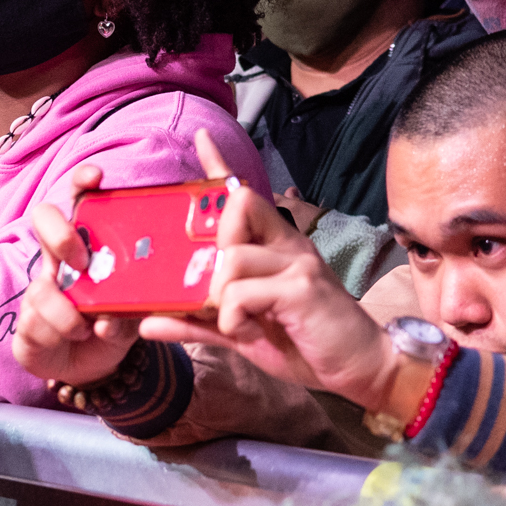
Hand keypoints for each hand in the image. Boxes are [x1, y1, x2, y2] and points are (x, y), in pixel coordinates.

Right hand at [12, 164, 143, 386]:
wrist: (91, 367)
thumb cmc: (112, 326)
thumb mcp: (133, 316)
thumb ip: (129, 313)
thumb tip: (109, 318)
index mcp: (88, 247)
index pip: (80, 202)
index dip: (82, 182)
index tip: (96, 177)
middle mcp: (59, 260)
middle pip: (43, 219)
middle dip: (60, 234)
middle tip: (82, 262)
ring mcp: (39, 289)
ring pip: (41, 287)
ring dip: (67, 314)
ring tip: (86, 329)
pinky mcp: (26, 322)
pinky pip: (34, 322)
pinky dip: (59, 335)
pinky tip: (74, 340)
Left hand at [140, 131, 397, 411]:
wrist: (359, 367)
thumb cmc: (303, 344)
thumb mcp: (242, 332)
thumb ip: (198, 322)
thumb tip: (146, 322)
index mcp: (276, 245)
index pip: (245, 195)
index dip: (219, 166)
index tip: (201, 139)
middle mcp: (288, 243)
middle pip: (238, 207)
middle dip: (214, 247)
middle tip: (216, 291)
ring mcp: (296, 262)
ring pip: (231, 259)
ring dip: (220, 300)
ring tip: (238, 323)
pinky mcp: (300, 287)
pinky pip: (241, 293)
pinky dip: (233, 320)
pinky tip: (249, 332)